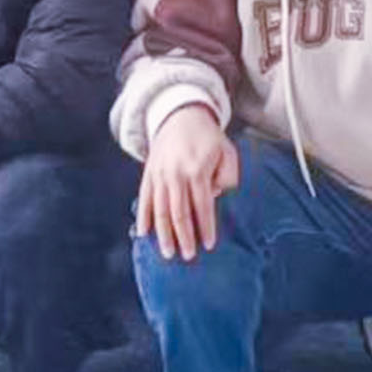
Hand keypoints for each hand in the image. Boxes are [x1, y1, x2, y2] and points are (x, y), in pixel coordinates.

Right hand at [136, 104, 239, 260]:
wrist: (180, 115)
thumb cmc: (209, 138)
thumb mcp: (227, 152)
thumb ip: (227, 177)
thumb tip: (214, 198)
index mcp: (197, 169)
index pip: (202, 206)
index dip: (205, 227)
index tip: (209, 245)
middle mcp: (175, 174)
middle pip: (178, 212)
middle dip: (183, 237)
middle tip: (188, 256)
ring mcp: (159, 174)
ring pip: (160, 209)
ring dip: (163, 234)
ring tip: (168, 253)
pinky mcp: (148, 173)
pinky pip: (144, 199)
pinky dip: (144, 217)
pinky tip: (144, 233)